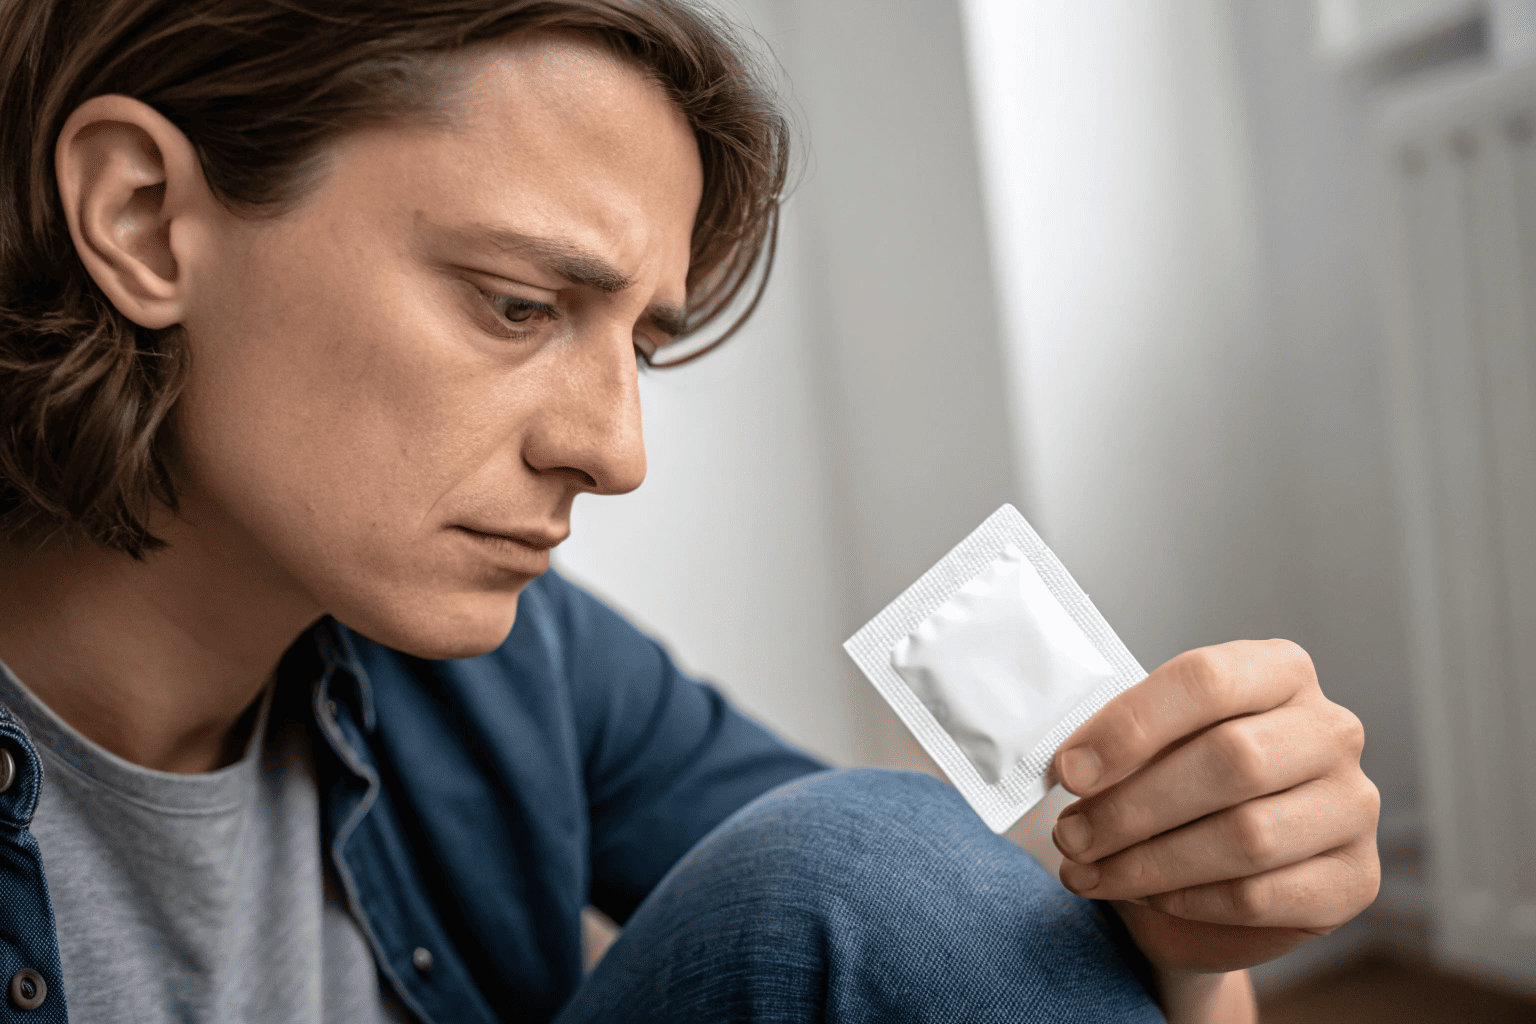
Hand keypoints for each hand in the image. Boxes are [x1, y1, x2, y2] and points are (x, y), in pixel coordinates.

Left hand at [1049, 639, 1379, 971]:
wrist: (1208, 883)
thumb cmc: (1172, 792)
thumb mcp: (1145, 750)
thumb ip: (1119, 745)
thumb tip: (1075, 767)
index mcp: (1279, 671)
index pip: (1207, 680)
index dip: (1131, 726)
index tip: (1068, 771)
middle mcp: (1330, 730)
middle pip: (1231, 759)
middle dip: (1132, 805)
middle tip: (1070, 835)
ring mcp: (1353, 806)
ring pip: (1247, 835)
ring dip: (1150, 861)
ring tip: (1089, 870)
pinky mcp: (1355, 880)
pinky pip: (1261, 896)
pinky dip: (1189, 900)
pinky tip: (1146, 896)